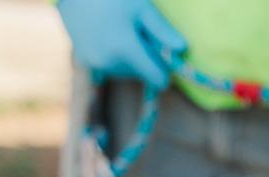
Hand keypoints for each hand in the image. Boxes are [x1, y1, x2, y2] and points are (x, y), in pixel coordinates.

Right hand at [57, 0, 185, 87]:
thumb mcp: (141, 6)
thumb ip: (161, 30)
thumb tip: (182, 49)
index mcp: (126, 49)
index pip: (156, 77)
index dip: (165, 73)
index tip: (168, 67)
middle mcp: (110, 62)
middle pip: (140, 73)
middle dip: (145, 59)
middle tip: (138, 33)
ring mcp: (96, 64)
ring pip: (125, 71)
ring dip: (129, 59)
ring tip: (121, 31)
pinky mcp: (86, 62)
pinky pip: (110, 67)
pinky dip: (114, 57)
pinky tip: (109, 36)